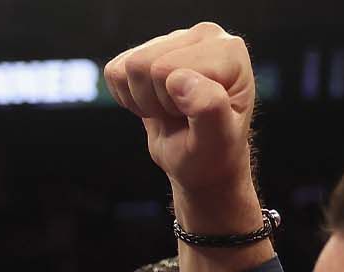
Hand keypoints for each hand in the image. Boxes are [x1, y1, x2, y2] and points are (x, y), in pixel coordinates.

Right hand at [104, 23, 259, 224]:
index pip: (165, 68)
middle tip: (179, 115)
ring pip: (125, 67)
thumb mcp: (216, 141)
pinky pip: (115, 71)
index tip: (193, 118)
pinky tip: (155, 104)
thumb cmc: (213, 154)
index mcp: (228, 51)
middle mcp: (205, 36)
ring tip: (169, 110)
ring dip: (141, 99)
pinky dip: (127, 96)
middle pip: (141, 63)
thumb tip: (178, 78)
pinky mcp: (153, 51)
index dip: (168, 102)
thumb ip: (207, 107)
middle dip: (153, 100)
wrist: (201, 162)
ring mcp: (177, 41)